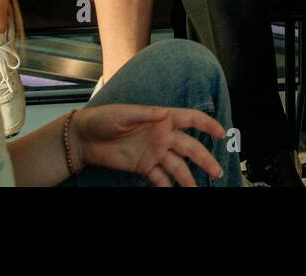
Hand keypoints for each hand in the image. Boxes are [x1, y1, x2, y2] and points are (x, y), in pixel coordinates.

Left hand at [73, 104, 225, 186]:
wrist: (84, 139)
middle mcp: (162, 136)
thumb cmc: (103, 119)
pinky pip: (160, 177)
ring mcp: (154, 152)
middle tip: (216, 171)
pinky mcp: (144, 166)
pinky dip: (168, 186)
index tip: (222, 133)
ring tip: (197, 189)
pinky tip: (175, 192)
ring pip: (178, 166)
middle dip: (204, 158)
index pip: (190, 119)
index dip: (207, 125)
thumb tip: (166, 113)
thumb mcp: (124, 113)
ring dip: (188, 177)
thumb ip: (147, 114)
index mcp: (161, 119)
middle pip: (189, 147)